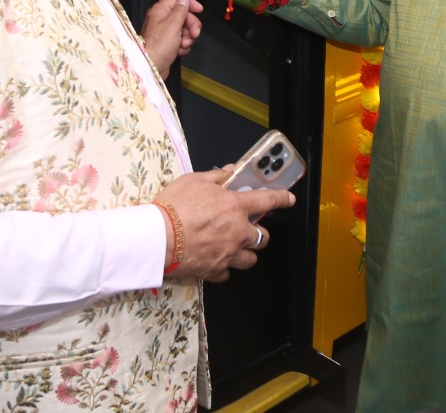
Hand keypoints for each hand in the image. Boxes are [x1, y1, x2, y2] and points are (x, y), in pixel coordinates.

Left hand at [141, 0, 201, 77]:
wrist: (151, 68)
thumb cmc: (158, 47)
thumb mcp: (173, 25)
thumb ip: (180, 10)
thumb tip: (185, 0)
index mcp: (160, 11)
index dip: (189, 3)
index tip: (199, 10)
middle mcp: (161, 20)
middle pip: (183, 15)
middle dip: (191, 24)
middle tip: (194, 33)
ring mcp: (165, 33)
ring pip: (184, 29)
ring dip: (188, 37)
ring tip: (183, 44)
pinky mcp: (168, 44)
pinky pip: (181, 40)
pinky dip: (183, 46)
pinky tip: (180, 50)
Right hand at [155, 169, 295, 282]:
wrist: (157, 237)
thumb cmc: (173, 207)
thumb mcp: (194, 181)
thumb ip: (216, 177)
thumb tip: (229, 172)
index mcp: (235, 207)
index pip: (267, 201)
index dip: (281, 199)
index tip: (289, 199)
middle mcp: (237, 232)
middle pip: (262, 237)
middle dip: (258, 233)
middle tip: (247, 228)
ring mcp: (228, 254)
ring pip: (250, 259)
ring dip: (245, 252)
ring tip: (233, 247)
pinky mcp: (215, 270)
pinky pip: (227, 272)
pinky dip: (223, 267)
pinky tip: (215, 260)